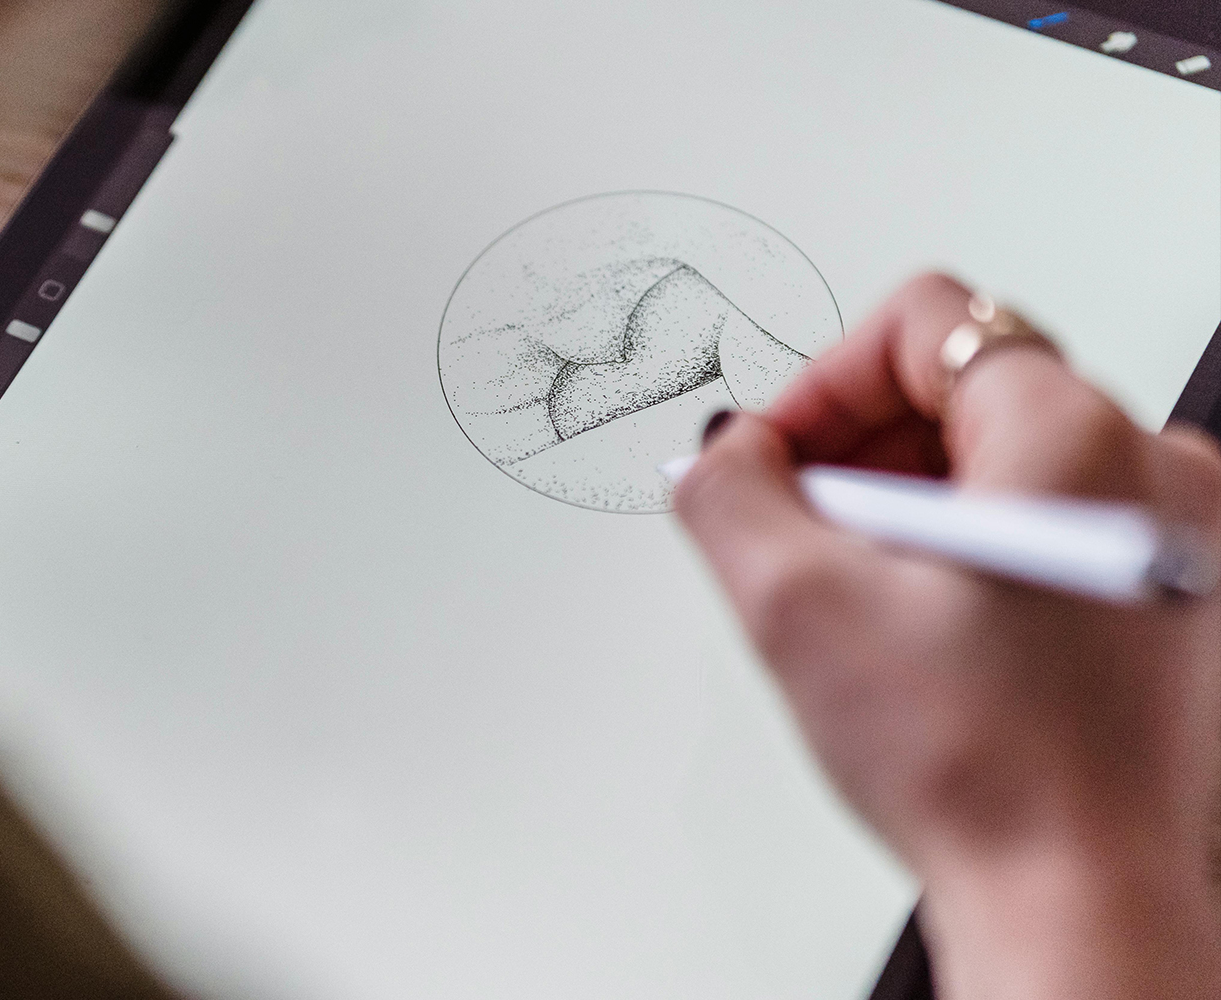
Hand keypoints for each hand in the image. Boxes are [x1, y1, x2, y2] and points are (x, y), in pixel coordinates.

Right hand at [674, 274, 1220, 998]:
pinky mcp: (1177, 594)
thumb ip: (727, 493)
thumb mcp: (797, 607)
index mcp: (1077, 436)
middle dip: (866, 451)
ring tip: (876, 601)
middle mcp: (1156, 467)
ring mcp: (1181, 534)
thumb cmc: (987, 770)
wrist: (1079, 897)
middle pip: (969, 386)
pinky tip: (938, 632)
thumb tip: (720, 456)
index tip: (781, 462)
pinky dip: (978, 550)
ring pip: (1010, 459)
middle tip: (815, 540)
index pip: (926, 321)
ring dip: (917, 505)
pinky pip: (1057, 521)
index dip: (822, 383)